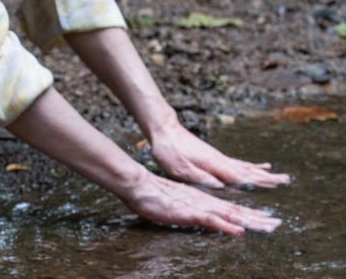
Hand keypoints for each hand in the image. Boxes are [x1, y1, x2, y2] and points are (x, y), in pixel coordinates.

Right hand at [121, 168, 281, 234]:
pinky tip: (238, 230)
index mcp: (205, 201)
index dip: (251, 215)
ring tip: (268, 226)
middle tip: (277, 225)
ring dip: (250, 221)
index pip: (232, 209)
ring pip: (229, 215)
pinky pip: (211, 221)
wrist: (139, 186)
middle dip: (258, 219)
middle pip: (237, 212)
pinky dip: (226, 226)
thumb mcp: (179, 205)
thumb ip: (194, 210)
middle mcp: (206, 203)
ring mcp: (198, 207)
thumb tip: (206, 216)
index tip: (269, 220)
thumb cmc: (155, 197)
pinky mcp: (189, 212)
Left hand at [149, 121, 290, 188]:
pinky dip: (252, 166)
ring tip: (281, 176)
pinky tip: (261, 166)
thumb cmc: (169, 150)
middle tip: (287, 180)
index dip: (256, 182)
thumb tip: (221, 187)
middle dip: (267, 177)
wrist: (164, 129)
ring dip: (264, 173)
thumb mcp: (179, 168)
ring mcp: (219, 157)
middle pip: (248, 171)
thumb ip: (200, 177)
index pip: (239, 176)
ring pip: (246, 167)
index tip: (275, 186)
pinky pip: (238, 163)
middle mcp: (220, 160)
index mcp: (213, 164)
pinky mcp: (215, 156)